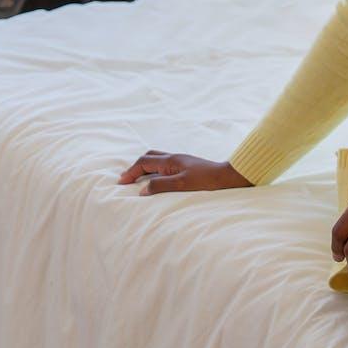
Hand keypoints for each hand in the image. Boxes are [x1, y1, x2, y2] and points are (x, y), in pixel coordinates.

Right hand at [118, 151, 252, 194]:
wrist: (226, 176)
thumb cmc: (206, 180)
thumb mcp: (181, 185)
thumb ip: (161, 186)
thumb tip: (141, 190)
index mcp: (170, 161)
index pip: (144, 162)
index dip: (131, 172)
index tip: (121, 182)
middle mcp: (173, 157)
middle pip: (148, 157)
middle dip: (135, 166)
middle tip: (126, 179)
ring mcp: (180, 161)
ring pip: (156, 159)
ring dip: (144, 166)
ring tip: (138, 177)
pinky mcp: (186, 166)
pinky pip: (164, 164)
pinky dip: (154, 169)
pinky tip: (157, 178)